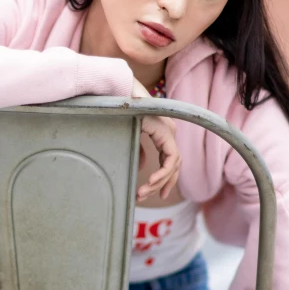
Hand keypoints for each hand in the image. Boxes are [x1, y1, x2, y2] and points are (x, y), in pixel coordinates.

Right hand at [131, 78, 180, 201]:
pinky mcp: (165, 131)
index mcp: (162, 131)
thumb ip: (139, 150)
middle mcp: (168, 131)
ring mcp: (168, 130)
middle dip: (162, 184)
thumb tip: (143, 167)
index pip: (170, 160)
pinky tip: (150, 182)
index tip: (154, 193)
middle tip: (145, 197)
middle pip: (174, 165)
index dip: (165, 179)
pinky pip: (171, 158)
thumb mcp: (129, 135)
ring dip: (159, 182)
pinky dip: (163, 173)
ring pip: (173, 164)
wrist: (115, 92)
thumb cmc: (119, 110)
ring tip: (142, 193)